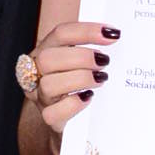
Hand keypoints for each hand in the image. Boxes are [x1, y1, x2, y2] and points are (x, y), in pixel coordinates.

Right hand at [23, 17, 118, 135]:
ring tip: (101, 79)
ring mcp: (40, 97)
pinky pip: (54, 112)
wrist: (73, 123)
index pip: (60, 34)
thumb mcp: (81, 61)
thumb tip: (116, 37)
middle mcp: (37, 72)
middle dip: (81, 57)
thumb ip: (92, 48)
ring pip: (49, 85)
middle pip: (48, 58)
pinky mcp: (49, 118)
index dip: (87, 31)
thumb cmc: (81, 83)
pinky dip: (73, 104)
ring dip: (80, 79)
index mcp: (46, 50)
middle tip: (104, 61)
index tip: (112, 34)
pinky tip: (89, 97)